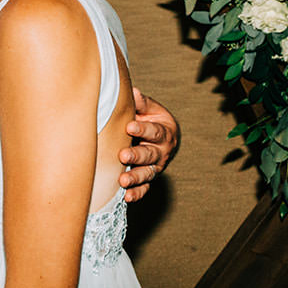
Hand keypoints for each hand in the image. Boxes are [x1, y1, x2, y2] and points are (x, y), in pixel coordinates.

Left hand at [118, 88, 179, 202]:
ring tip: (123, 180)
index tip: (129, 126)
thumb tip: (132, 91)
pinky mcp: (148, 179)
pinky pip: (144, 188)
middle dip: (137, 155)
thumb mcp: (150, 109)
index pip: (155, 131)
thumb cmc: (151, 120)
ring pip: (146, 173)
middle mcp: (161, 152)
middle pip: (150, 154)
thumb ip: (141, 103)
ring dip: (135, 177)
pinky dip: (136, 193)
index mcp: (164, 132)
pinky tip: (127, 196)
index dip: (143, 129)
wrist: (162, 138)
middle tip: (123, 155)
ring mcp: (155, 167)